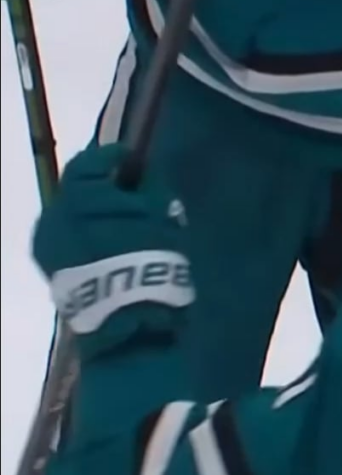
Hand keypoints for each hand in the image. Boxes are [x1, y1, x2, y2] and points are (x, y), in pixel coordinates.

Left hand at [33, 143, 192, 361]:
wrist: (129, 319)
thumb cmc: (151, 259)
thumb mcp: (161, 213)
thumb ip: (148, 185)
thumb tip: (141, 171)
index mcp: (77, 198)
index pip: (88, 162)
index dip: (112, 156)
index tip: (133, 160)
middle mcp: (52, 217)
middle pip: (77, 189)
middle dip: (101, 187)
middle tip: (131, 191)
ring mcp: (46, 245)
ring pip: (70, 215)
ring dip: (92, 212)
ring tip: (120, 220)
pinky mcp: (50, 268)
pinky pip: (66, 238)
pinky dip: (84, 234)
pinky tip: (108, 243)